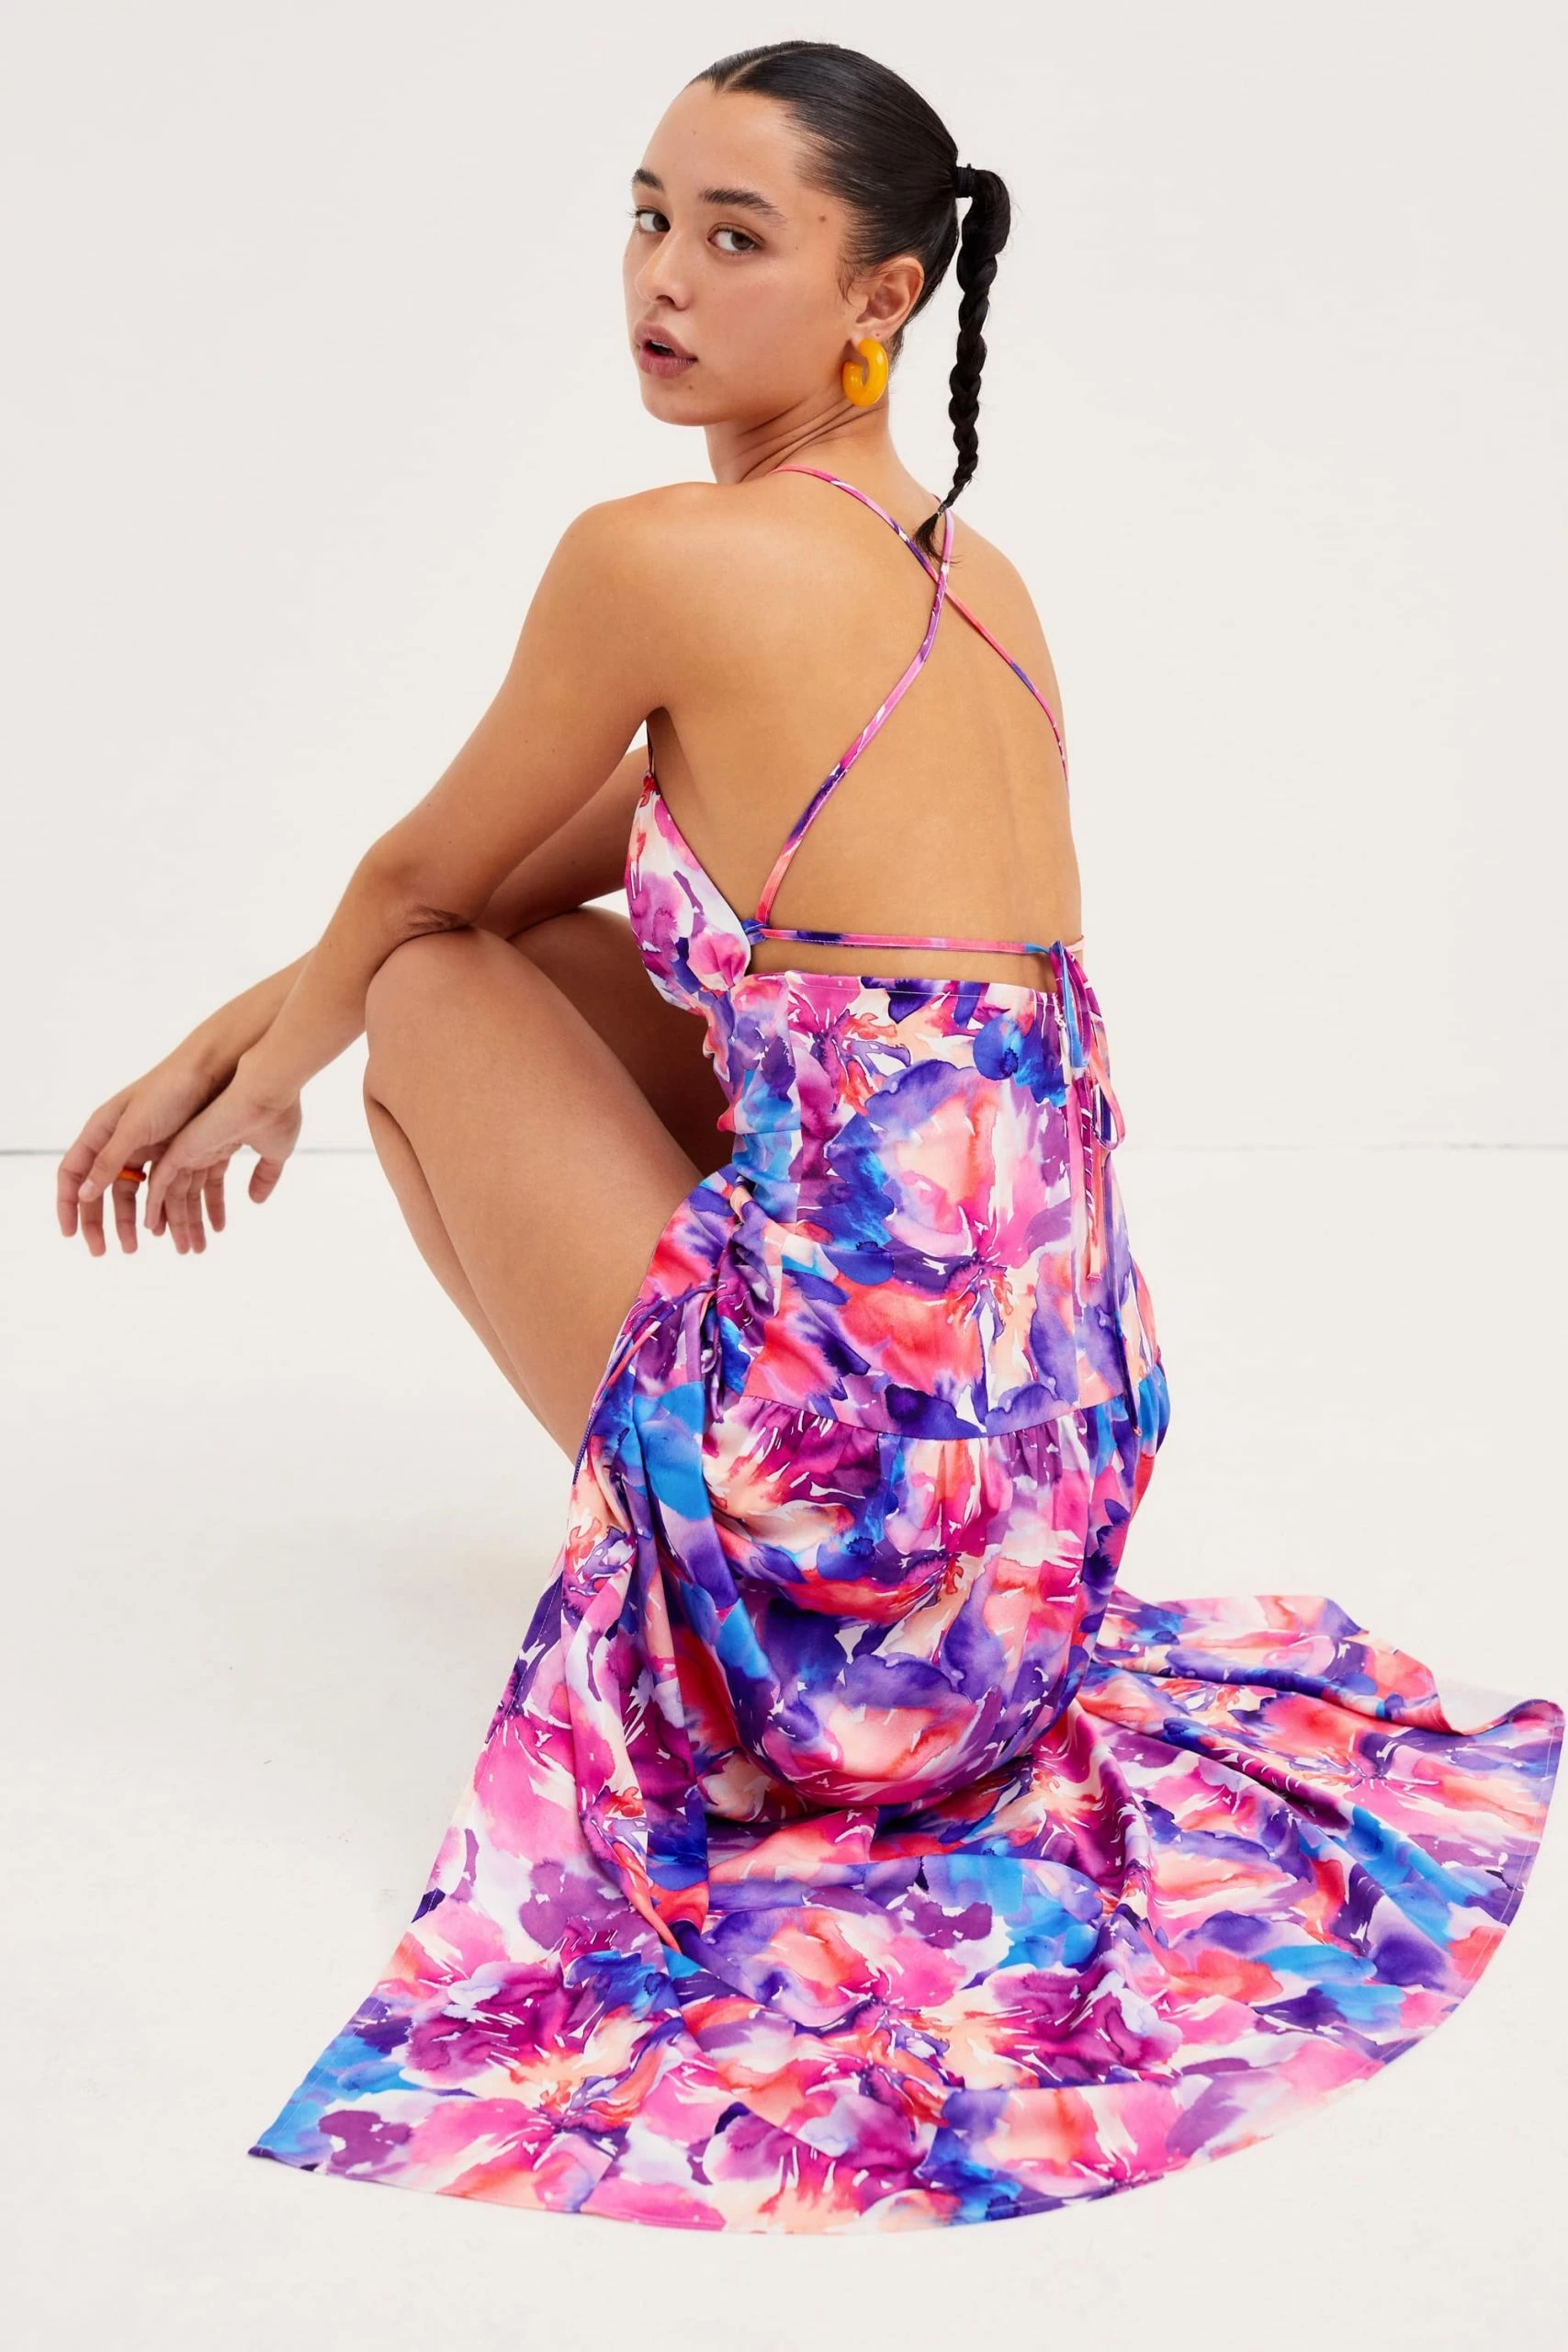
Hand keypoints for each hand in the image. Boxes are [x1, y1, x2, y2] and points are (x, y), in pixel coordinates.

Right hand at [59, 1046, 240, 1256]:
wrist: (216, 1071)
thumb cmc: (169, 1091)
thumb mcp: (134, 1128)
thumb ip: (109, 1160)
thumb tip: (84, 1193)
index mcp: (103, 1133)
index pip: (73, 1174)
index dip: (69, 1205)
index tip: (71, 1235)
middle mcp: (124, 1144)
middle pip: (109, 1192)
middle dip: (111, 1224)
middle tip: (115, 1252)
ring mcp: (153, 1150)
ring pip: (147, 1197)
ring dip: (153, 1223)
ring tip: (165, 1247)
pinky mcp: (182, 1153)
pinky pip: (177, 1190)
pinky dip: (182, 1211)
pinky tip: (188, 1230)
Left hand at [133, 1065, 302, 1253]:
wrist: (266, 1088)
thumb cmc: (277, 1111)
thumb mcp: (277, 1151)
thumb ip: (266, 1176)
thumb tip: (256, 1200)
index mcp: (221, 1144)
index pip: (209, 1183)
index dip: (212, 1209)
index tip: (216, 1231)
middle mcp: (199, 1146)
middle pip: (188, 1192)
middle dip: (191, 1223)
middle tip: (192, 1249)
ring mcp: (188, 1147)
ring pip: (172, 1193)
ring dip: (176, 1223)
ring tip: (183, 1249)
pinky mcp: (178, 1148)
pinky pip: (158, 1182)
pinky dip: (154, 1205)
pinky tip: (152, 1226)